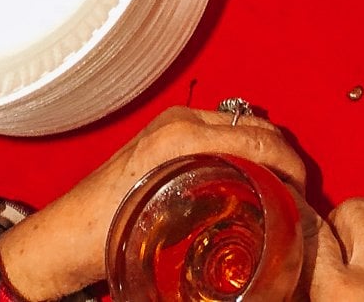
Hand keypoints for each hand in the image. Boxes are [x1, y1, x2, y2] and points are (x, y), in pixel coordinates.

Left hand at [0, 107, 306, 301]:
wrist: (61, 240)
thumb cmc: (100, 237)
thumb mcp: (164, 228)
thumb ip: (214, 215)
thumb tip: (259, 222)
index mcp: (181, 139)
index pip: (256, 137)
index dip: (288, 161)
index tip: (303, 185)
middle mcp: (179, 123)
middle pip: (254, 125)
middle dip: (282, 153)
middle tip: (297, 187)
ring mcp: (173, 125)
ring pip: (240, 126)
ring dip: (265, 149)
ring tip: (278, 183)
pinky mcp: (167, 136)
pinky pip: (221, 133)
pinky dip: (243, 148)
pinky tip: (247, 178)